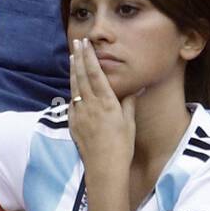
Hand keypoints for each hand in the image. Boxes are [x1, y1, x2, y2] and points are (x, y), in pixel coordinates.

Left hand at [69, 38, 135, 175]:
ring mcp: (79, 114)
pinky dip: (73, 90)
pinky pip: (72, 103)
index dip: (90, 57)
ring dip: (74, 71)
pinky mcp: (73, 124)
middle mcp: (90, 105)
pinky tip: (74, 85)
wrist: (104, 168)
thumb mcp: (129, 123)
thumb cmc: (122, 146)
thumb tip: (137, 87)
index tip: (86, 44)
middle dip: (80, 57)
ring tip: (73, 57)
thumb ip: (130, 102)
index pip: (96, 74)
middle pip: (82, 76)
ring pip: (74, 87)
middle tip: (77, 43)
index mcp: (106, 103)